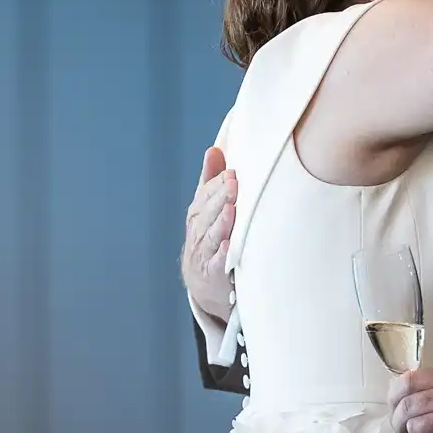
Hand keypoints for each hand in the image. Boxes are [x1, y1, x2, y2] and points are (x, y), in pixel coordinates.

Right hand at [182, 148, 235, 322]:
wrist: (203, 282)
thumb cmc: (209, 238)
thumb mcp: (207, 208)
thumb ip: (211, 181)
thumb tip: (214, 150)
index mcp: (197, 214)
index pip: (205, 196)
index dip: (218, 186)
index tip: (232, 174)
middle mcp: (198, 232)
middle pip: (208, 214)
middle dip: (220, 199)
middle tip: (235, 186)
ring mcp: (204, 254)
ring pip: (211, 236)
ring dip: (221, 224)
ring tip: (231, 211)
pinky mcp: (213, 275)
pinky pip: (217, 264)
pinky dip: (222, 256)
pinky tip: (229, 246)